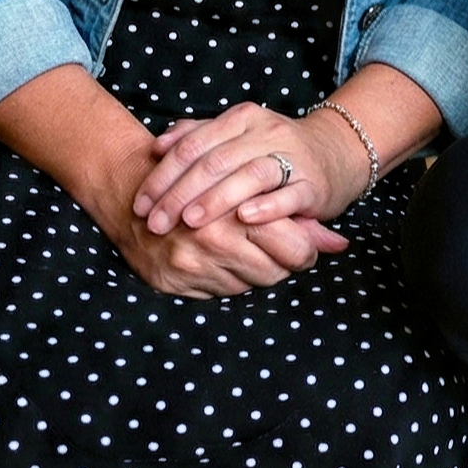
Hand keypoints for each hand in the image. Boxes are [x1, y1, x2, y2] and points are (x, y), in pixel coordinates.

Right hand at [0, 62, 336, 299]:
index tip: (305, 244)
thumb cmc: (195, 174)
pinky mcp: (170, 281)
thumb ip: (293, 210)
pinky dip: (228, 280)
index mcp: (235, 206)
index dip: (306, 250)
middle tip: (283, 251)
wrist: (128, 186)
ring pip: (248, 285)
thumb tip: (339, 243)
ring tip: (250, 250)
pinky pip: (217, 293)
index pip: (292, 247)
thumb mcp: (244, 177)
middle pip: (273, 271)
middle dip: (284, 264)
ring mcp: (189, 263)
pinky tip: (223, 260)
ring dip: (256, 272)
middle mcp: (212, 238)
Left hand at [133, 98, 371, 239]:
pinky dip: (266, 206)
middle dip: (179, 194)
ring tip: (189, 223)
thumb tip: (158, 146)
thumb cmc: (274, 150)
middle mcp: (266, 132)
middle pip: (215, 161)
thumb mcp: (237, 136)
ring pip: (248, 175)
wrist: (335, 153)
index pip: (193, 144)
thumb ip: (197, 136)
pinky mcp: (312, 182)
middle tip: (155, 222)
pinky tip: (245, 220)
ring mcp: (291, 156)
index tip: (140, 203)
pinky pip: (287, 194)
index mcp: (241, 119)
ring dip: (216, 200)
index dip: (163, 175)